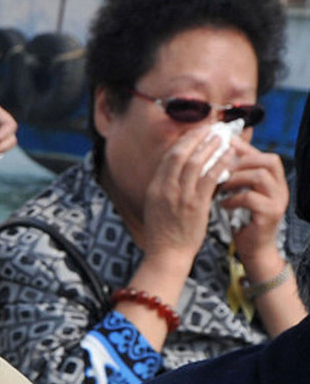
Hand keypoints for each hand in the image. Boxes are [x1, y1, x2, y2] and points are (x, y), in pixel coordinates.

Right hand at [137, 123, 234, 270]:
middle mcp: (165, 189)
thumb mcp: (157, 207)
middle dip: (197, 138)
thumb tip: (180, 172)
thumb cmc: (164, 234)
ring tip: (222, 138)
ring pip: (196, 162)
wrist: (166, 255)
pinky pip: (210, 178)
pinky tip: (229, 157)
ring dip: (211, 147)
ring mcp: (180, 197)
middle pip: (181, 154)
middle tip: (211, 128)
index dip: (184, 141)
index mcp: (154, 189)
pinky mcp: (195, 205)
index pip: (169, 158)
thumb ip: (166, 189)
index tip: (197, 133)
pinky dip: (220, 164)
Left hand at [218, 135, 291, 268]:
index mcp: (274, 179)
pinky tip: (222, 204)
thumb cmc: (242, 218)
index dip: (245, 148)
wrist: (253, 248)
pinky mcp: (269, 214)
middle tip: (221, 167)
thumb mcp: (241, 192)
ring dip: (236, 178)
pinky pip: (251, 198)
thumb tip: (222, 152)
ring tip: (220, 185)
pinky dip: (233, 198)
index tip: (224, 143)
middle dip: (241, 161)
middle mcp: (280, 187)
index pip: (264, 155)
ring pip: (260, 176)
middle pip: (268, 160)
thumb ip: (238, 175)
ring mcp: (277, 200)